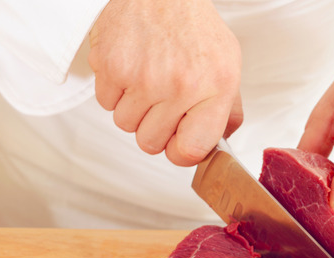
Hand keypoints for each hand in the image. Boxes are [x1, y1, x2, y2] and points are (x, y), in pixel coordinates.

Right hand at [88, 0, 242, 165]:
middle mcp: (179, 86)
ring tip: (147, 81)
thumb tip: (220, 143)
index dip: (181, 152)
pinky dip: (114, 91)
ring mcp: (143, 77)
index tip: (178, 142)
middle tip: (161, 103)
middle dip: (154, 128)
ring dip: (133, 109)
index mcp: (214, 88)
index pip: (191, 150)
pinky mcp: (112, 66)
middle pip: (151, 143)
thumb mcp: (228, 66)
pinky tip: (130, 69)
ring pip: (126, 125)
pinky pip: (106, 103)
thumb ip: (228, 109)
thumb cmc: (194, 28)